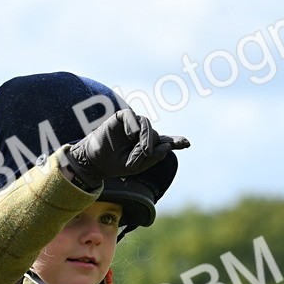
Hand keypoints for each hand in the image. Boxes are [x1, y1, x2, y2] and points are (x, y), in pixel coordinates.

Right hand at [60, 109, 189, 188]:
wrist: (95, 161)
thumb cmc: (115, 163)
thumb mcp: (135, 166)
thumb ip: (151, 158)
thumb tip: (167, 147)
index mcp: (148, 146)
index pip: (165, 141)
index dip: (177, 141)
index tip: (187, 143)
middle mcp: (142, 133)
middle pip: (155, 135)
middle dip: (152, 146)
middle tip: (144, 156)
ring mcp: (132, 125)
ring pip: (147, 125)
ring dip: (147, 138)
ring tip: (144, 150)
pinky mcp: (121, 118)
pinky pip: (131, 116)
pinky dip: (133, 125)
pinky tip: (130, 135)